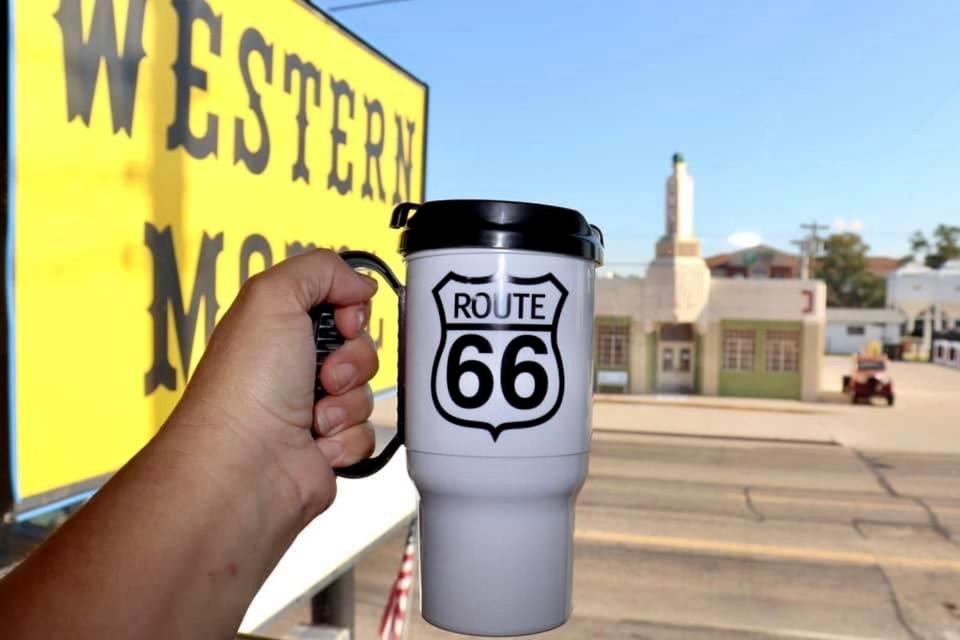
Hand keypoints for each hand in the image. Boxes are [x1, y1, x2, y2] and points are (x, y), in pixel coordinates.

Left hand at [169, 249, 379, 524]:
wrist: (245, 468)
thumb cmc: (246, 388)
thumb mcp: (273, 297)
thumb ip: (321, 269)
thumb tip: (360, 283)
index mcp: (276, 327)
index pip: (338, 304)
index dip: (350, 311)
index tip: (342, 321)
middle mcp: (292, 366)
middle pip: (360, 347)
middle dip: (353, 360)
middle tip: (323, 375)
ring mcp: (311, 409)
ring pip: (367, 393)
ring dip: (347, 403)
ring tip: (313, 416)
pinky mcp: (327, 447)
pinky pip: (366, 433)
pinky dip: (346, 438)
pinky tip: (316, 444)